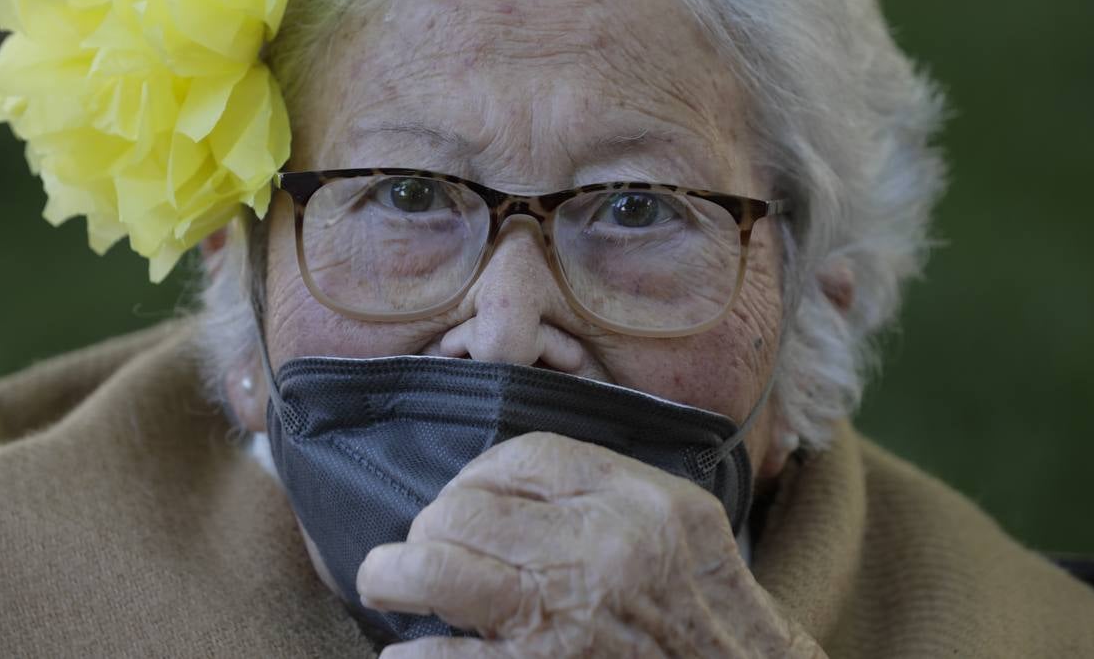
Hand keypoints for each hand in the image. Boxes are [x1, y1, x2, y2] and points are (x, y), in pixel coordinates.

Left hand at [356, 432, 825, 657]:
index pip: (522, 455)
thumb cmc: (709, 607)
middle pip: (467, 509)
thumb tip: (506, 474)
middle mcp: (601, 551)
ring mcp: (568, 621)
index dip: (476, 473)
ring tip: (384, 580)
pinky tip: (407, 652)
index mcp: (637, 500)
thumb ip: (605, 486)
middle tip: (418, 546)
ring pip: (438, 571)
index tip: (463, 497)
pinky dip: (413, 656)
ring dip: (394, 574)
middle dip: (428, 526)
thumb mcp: (681, 519)